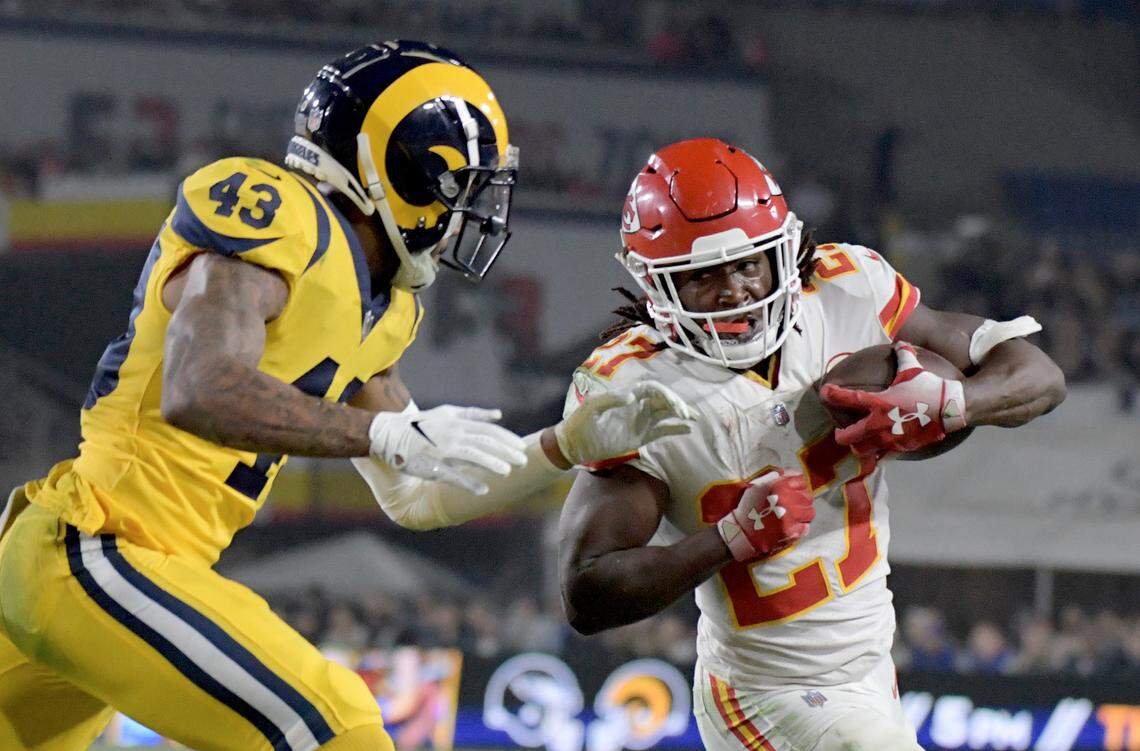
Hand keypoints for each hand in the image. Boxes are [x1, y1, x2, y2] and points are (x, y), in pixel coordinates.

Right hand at [369, 405, 527, 494]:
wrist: (389, 435)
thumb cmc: (422, 424)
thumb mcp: (448, 412)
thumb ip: (473, 414)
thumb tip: (499, 414)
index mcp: (457, 423)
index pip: (488, 430)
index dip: (506, 439)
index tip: (521, 447)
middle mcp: (452, 434)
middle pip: (484, 442)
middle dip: (505, 452)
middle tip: (523, 460)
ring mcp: (442, 450)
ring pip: (472, 456)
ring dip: (491, 464)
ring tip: (508, 472)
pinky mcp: (431, 466)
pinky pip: (453, 476)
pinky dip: (468, 483)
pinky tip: (483, 490)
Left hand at [555, 380, 696, 467]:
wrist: (573, 444)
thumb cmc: (579, 422)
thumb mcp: (591, 407)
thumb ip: (610, 399)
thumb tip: (633, 396)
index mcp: (627, 395)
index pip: (652, 389)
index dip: (665, 393)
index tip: (673, 404)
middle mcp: (637, 406)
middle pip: (663, 400)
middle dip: (677, 404)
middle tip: (687, 414)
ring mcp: (640, 422)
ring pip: (665, 414)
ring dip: (680, 414)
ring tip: (694, 418)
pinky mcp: (640, 437)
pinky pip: (661, 431)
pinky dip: (674, 430)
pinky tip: (687, 429)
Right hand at [716, 469, 814, 561]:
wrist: (740, 531)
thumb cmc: (748, 508)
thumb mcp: (758, 486)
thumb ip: (776, 478)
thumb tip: (793, 473)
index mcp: (778, 486)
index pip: (802, 481)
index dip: (799, 488)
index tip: (795, 494)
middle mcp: (786, 499)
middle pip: (808, 497)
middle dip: (802, 502)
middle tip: (793, 507)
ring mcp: (790, 516)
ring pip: (810, 512)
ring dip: (803, 515)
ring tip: (792, 518)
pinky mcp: (790, 531)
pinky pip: (805, 527)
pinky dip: (800, 528)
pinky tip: (790, 527)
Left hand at [820, 341, 967, 456]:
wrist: (951, 408)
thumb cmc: (929, 386)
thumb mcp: (913, 368)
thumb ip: (903, 354)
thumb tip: (900, 341)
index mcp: (878, 402)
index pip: (848, 399)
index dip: (833, 395)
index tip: (825, 392)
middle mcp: (879, 423)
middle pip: (847, 436)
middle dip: (840, 433)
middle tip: (841, 429)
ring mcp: (889, 439)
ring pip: (862, 450)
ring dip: (857, 445)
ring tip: (858, 440)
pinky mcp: (901, 448)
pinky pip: (882, 454)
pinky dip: (878, 451)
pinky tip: (880, 445)